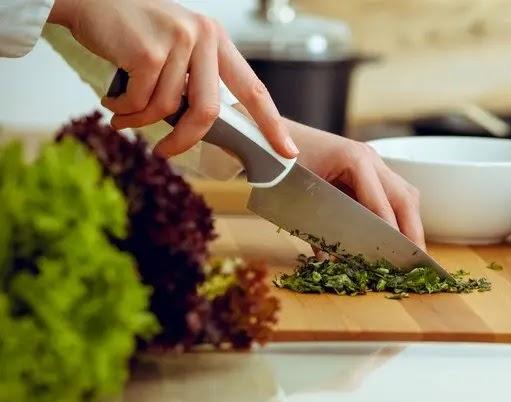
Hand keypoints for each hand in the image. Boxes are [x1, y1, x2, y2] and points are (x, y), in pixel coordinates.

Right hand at [48, 0, 298, 158]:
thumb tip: (203, 127)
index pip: (253, 88)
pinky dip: (122, 109)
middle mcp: (203, 37)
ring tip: (122, 110)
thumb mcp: (177, 47)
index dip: (270, 124)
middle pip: (208, 111)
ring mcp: (177, 42)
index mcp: (216, 40)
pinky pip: (139, 102)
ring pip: (166, 108)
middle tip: (165, 151)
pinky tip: (111, 97)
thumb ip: (195, 80)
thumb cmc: (133, 29)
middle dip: (185, 139)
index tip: (286, 150)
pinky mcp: (147, 52)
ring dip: (138, 119)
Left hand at [283, 120, 425, 249]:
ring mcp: (371, 162)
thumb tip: (331, 260)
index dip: (391, 230)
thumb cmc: (280, 162)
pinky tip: (396, 238)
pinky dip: (397, 217)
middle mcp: (370, 158)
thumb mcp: (298, 194)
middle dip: (412, 230)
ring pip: (404, 194)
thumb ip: (317, 224)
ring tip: (411, 252)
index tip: (398, 255)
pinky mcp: (367, 171)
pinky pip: (391, 194)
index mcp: (354, 159)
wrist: (270, 137)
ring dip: (410, 223)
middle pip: (405, 196)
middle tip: (417, 260)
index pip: (382, 201)